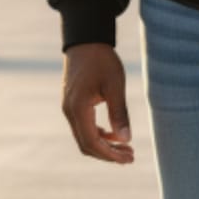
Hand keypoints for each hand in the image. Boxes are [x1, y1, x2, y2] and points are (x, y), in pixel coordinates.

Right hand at [61, 42, 134, 163]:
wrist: (86, 40)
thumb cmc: (102, 60)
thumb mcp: (115, 84)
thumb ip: (119, 112)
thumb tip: (126, 138)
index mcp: (78, 108)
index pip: (92, 142)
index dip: (110, 154)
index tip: (128, 157)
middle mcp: (69, 112)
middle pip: (87, 144)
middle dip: (108, 154)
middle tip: (130, 156)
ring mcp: (68, 108)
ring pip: (84, 137)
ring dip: (104, 145)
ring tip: (126, 147)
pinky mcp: (72, 103)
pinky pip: (83, 126)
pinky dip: (98, 134)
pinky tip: (113, 133)